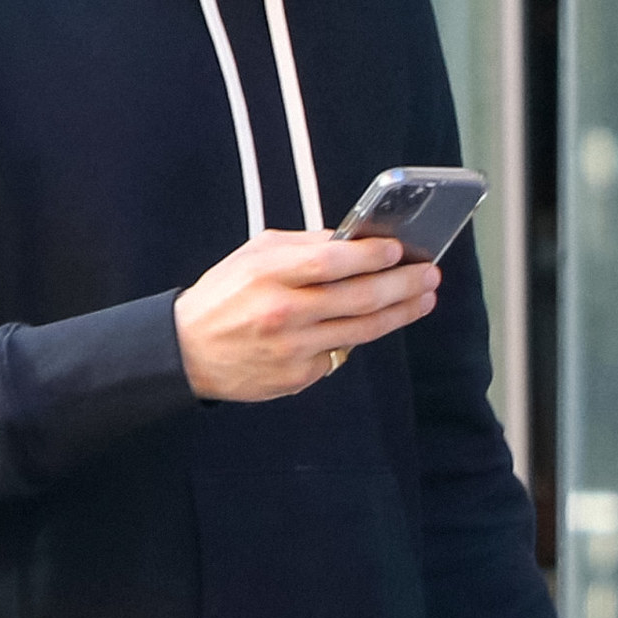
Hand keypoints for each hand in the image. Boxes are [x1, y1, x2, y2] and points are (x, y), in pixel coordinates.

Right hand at [174, 230, 439, 402]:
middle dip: (403, 285)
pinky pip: (339, 354)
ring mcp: (292, 349)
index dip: (371, 256)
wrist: (187, 351)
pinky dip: (357, 336)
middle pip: (358, 298)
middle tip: (429, 275)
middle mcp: (282, 313)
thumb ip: (304, 247)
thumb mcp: (254, 255)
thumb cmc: (225, 295)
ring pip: (361, 331)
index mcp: (268, 274)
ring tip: (424, 298)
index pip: (332, 262)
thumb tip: (356, 240)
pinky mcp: (297, 377)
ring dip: (400, 313)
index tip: (400, 249)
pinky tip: (372, 323)